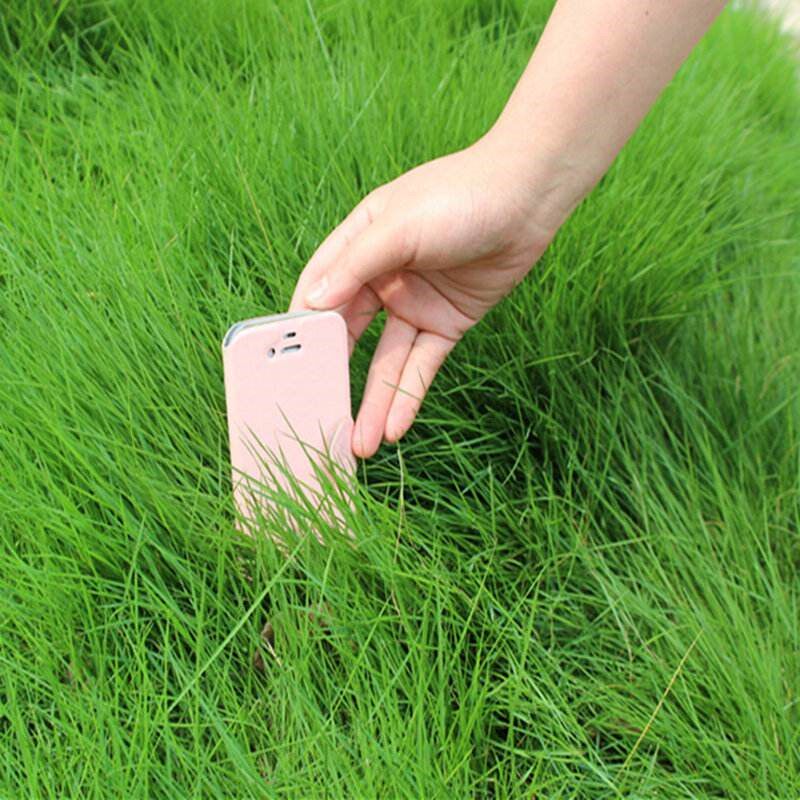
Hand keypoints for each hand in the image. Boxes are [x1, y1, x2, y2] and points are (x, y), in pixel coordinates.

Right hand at [289, 137, 560, 457]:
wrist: (527, 198)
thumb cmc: (457, 196)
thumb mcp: (398, 226)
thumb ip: (354, 265)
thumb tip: (312, 305)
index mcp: (359, 246)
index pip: (320, 292)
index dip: (303, 328)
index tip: (284, 367)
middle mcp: (381, 279)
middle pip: (350, 336)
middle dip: (335, 377)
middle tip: (318, 419)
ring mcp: (414, 304)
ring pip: (386, 362)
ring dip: (373, 402)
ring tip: (358, 444)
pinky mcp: (446, 324)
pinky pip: (422, 366)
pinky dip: (409, 397)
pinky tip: (394, 429)